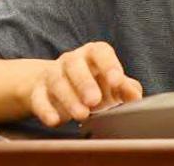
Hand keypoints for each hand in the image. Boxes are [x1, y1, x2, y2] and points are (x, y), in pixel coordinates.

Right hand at [26, 42, 142, 125]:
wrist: (57, 88)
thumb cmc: (93, 84)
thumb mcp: (111, 85)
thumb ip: (125, 88)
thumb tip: (135, 96)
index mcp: (93, 54)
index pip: (101, 52)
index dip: (109, 65)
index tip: (117, 81)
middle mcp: (71, 60)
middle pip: (75, 64)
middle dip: (85, 82)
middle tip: (95, 101)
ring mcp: (52, 74)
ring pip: (57, 82)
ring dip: (69, 99)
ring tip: (81, 115)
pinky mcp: (37, 92)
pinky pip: (39, 99)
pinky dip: (46, 110)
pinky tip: (55, 121)